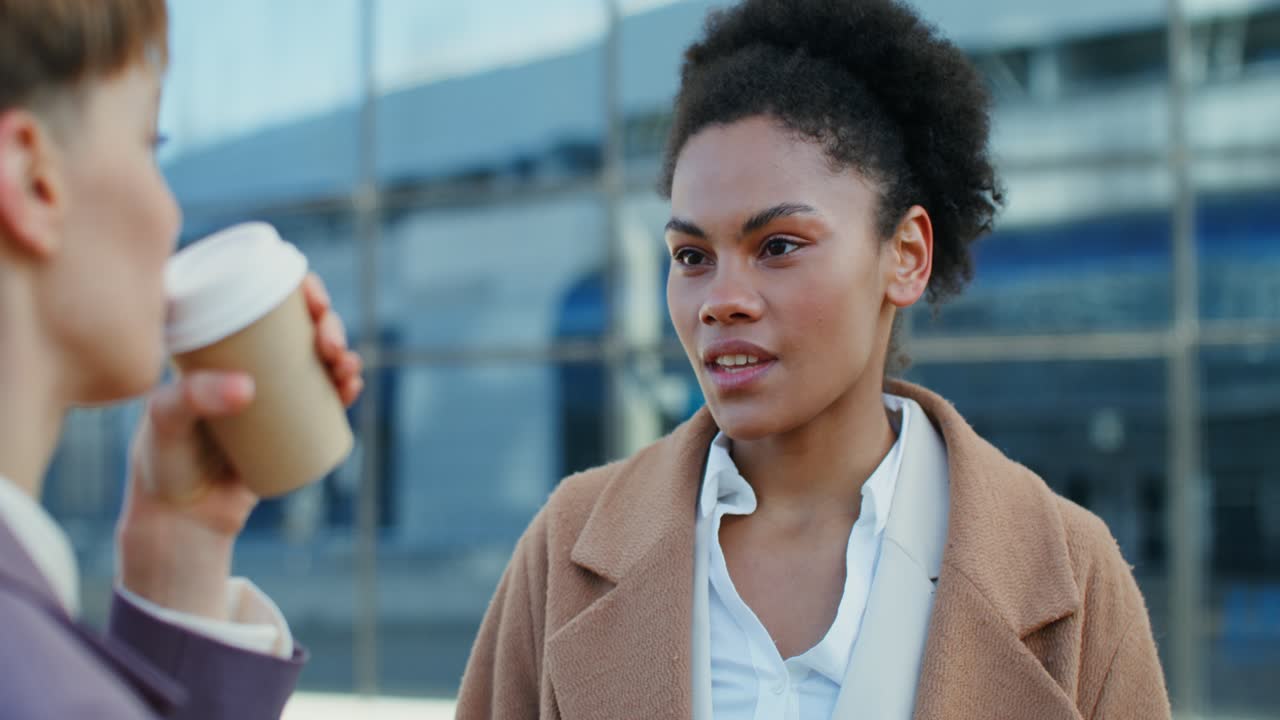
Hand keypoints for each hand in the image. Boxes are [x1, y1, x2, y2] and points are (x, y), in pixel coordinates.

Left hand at [116, 273, 362, 618]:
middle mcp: (246, 362)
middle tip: (330, 343)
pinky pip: (325, 399)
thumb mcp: (167, 421)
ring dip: (343, 354)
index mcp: (216, 344)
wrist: (182, 517)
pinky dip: (344, 388)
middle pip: (298, 326)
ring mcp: (270, 393)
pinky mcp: (288, 424)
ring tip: (347, 367)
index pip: (261, 299)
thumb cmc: (162, 461)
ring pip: (317, 360)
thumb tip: (248, 387)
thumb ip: (194, 399)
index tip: (313, 297)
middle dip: (328, 324)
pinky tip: (353, 384)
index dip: (297, 288)